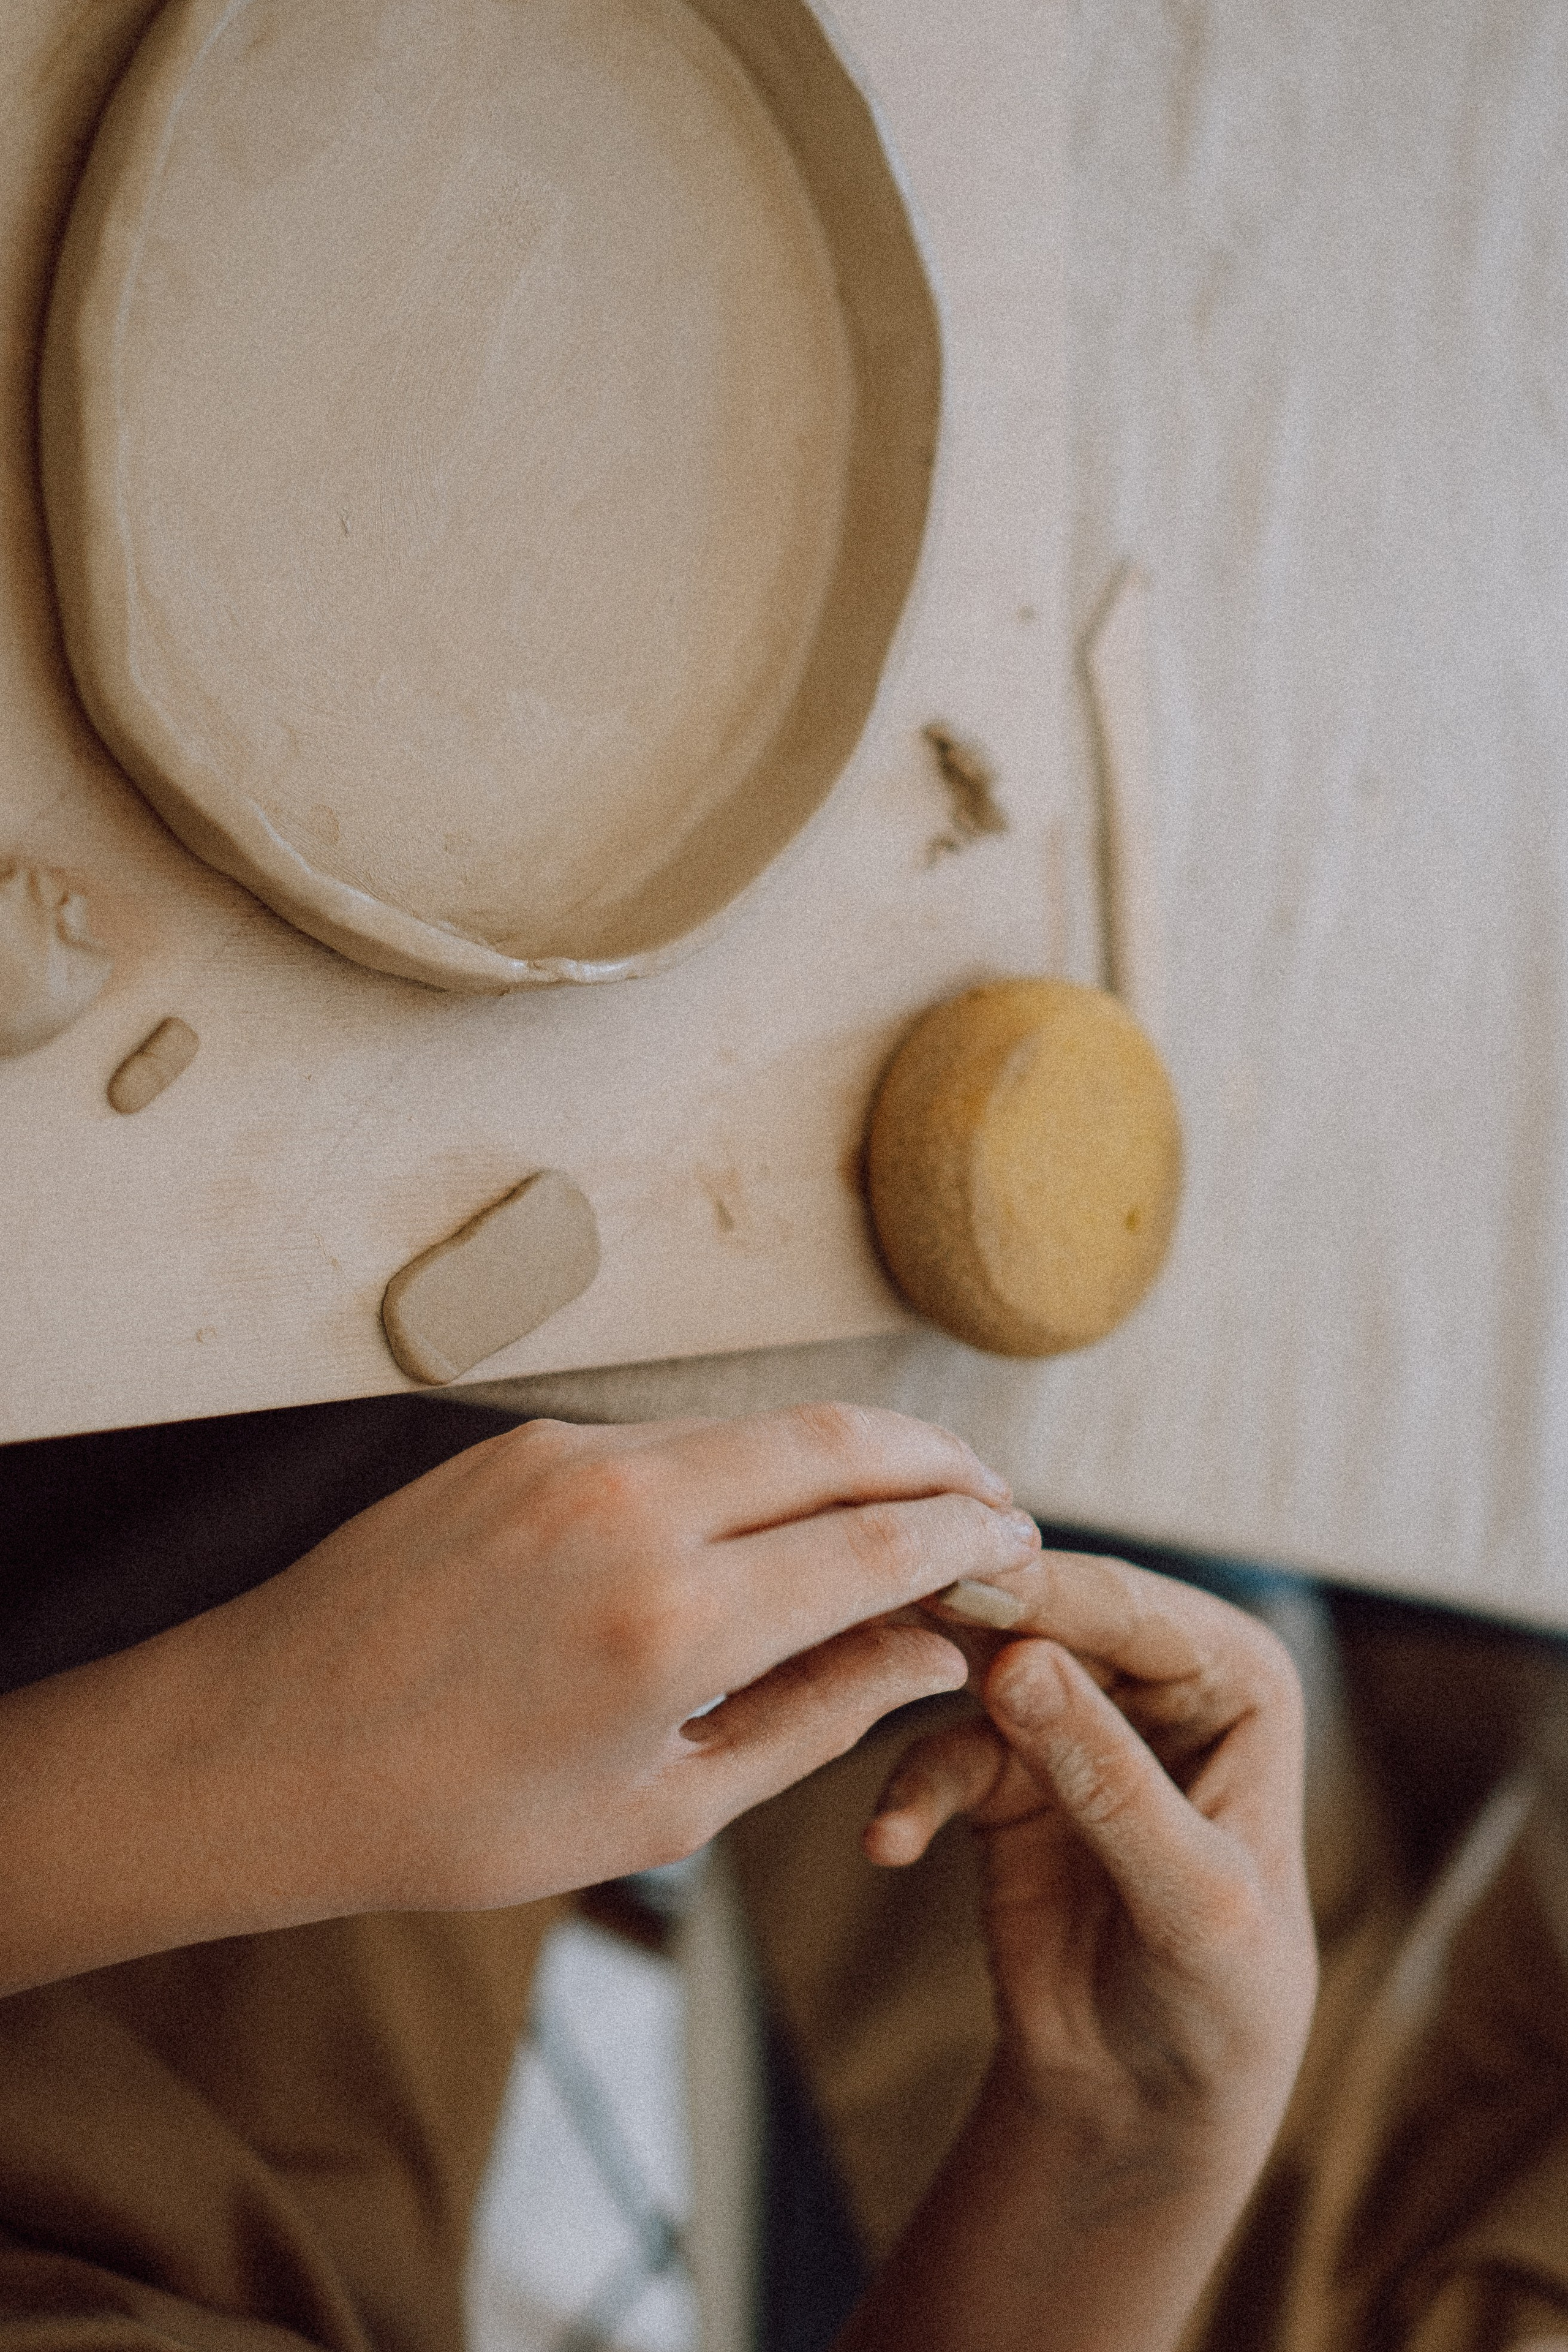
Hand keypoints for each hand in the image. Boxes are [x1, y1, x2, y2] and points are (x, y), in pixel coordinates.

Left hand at [0, 1407, 1038, 1988]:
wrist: (258, 1748)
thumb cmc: (454, 1817)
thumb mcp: (658, 1809)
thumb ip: (812, 1717)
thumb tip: (929, 1652)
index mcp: (675, 1623)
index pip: (882, 1544)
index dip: (973, 1540)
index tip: (1022, 1547)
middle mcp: (632, 1509)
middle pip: (843, 1438)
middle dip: (940, 1459)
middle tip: (992, 1497)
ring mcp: (571, 1456)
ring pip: (760, 1423)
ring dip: (848, 1453)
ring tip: (896, 1506)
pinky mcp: (524, 1440)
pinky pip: (676, 1434)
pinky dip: (750, 1463)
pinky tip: (767, 1514)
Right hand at [870, 1552, 1315, 2205]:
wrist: (1150, 2095)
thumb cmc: (1219, 1995)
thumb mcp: (1188, 1895)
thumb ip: (1108, 1781)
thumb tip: (1017, 1663)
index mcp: (1238, 1675)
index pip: (1131, 1609)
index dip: (1044, 1591)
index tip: (954, 1574)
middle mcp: (1159, 1675)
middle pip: (1047, 1616)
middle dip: (964, 1620)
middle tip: (881, 1609)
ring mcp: (1077, 1715)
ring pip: (980, 1664)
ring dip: (917, 1689)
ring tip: (853, 1698)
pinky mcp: (1006, 1771)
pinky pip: (942, 1756)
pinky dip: (910, 1795)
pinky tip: (888, 1844)